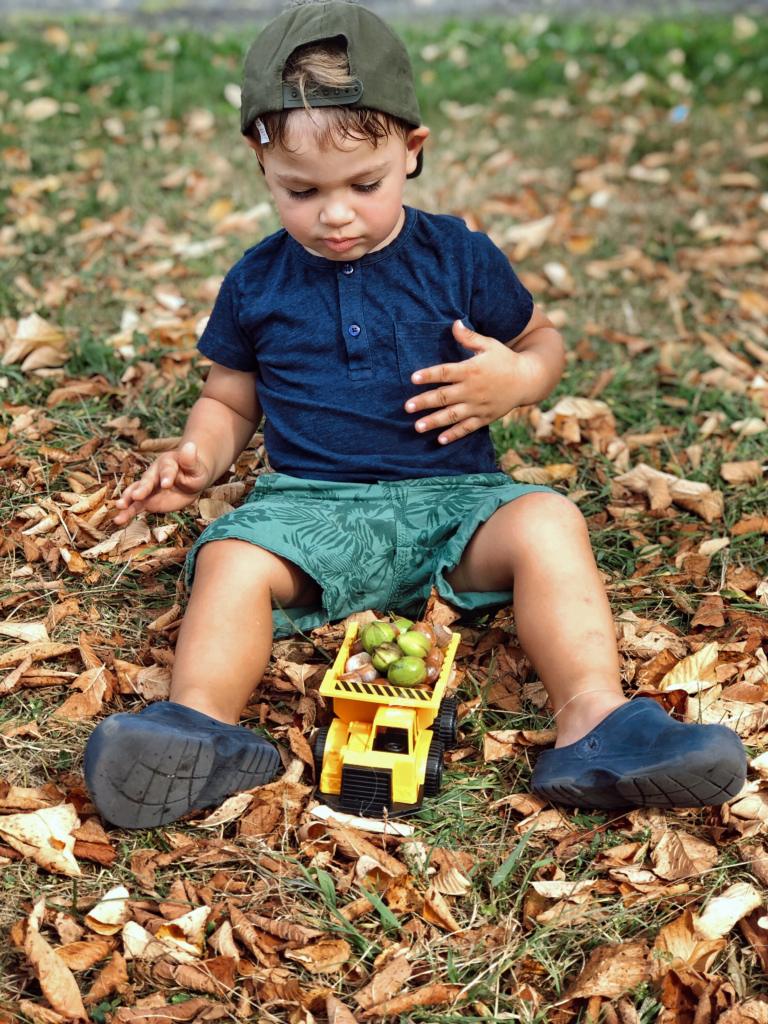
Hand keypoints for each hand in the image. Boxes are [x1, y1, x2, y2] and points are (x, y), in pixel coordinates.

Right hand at [113, 441, 210, 523]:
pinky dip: (127, 513)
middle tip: (136, 496)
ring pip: (135, 493)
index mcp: (166, 463)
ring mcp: (148, 489)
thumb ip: (190, 460)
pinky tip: (119, 519)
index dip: (166, 476)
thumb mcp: (196, 467)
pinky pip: (136, 507)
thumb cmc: (194, 472)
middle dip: (141, 489)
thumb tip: (190, 445)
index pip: (167, 469)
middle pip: (146, 481)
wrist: (190, 480)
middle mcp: (153, 475)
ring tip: (119, 506)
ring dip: (127, 500)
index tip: (167, 483)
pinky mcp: (147, 501)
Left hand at [405, 321, 528, 444]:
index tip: (413, 378)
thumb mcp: (489, 344)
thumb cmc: (505, 359)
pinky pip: (467, 428)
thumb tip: (454, 323)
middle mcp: (472, 390)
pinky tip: (440, 440)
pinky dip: (454, 434)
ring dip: (434, 422)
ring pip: (452, 415)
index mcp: (471, 370)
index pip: (445, 373)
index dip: (428, 375)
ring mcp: (478, 406)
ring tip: (417, 427)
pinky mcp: (485, 417)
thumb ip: (470, 337)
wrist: (528, 379)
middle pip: (443, 397)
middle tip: (407, 407)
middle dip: (424, 402)